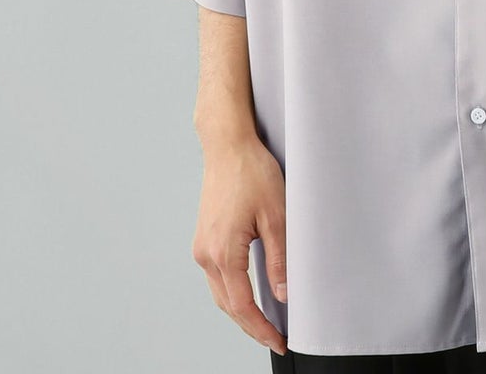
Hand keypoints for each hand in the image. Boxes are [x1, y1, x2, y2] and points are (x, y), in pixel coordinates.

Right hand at [191, 132, 288, 356]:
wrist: (228, 145)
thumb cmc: (252, 172)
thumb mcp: (276, 216)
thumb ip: (280, 259)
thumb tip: (283, 294)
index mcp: (223, 252)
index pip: (242, 306)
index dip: (261, 328)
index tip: (279, 341)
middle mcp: (206, 253)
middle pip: (228, 305)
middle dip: (251, 325)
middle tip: (275, 337)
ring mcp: (202, 245)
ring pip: (220, 292)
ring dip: (241, 310)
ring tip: (265, 322)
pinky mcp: (205, 237)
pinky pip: (217, 275)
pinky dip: (233, 291)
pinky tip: (248, 292)